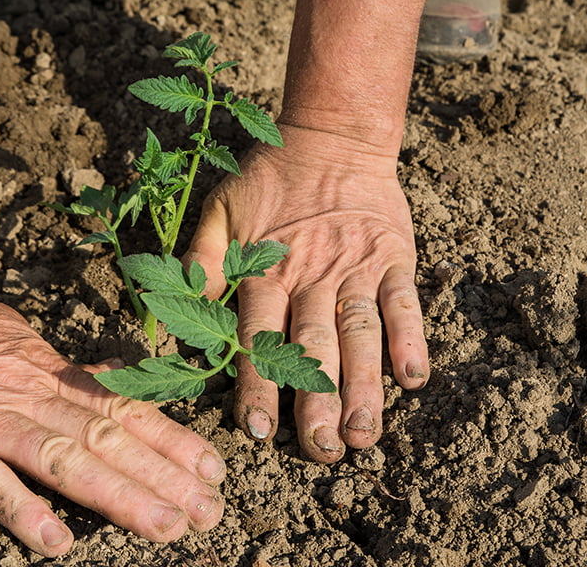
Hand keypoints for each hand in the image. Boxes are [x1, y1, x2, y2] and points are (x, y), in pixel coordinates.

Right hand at [0, 263, 225, 555]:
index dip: (174, 440)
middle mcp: (32, 396)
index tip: (216, 468)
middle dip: (165, 478)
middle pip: (111, 439)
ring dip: (120, 495)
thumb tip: (112, 381)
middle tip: (211, 513)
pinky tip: (55, 543)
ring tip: (163, 528)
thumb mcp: (21, 340)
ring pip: (67, 459)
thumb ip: (65, 372)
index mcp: (52, 374)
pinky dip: (22, 511)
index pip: (126, 408)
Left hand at [184, 124, 428, 461]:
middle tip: (321, 450)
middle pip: (313, 346)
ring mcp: (356, 268)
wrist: (332, 136)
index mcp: (266, 271)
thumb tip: (172, 314)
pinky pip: (404, 302)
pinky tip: (414, 379)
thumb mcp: (220, 211)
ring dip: (364, 387)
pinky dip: (411, 338)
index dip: (257, 384)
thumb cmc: (270, 180)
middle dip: (317, 402)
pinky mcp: (393, 258)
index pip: (258, 336)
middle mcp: (312, 275)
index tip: (258, 431)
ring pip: (359, 334)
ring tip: (365, 434)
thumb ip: (200, 263)